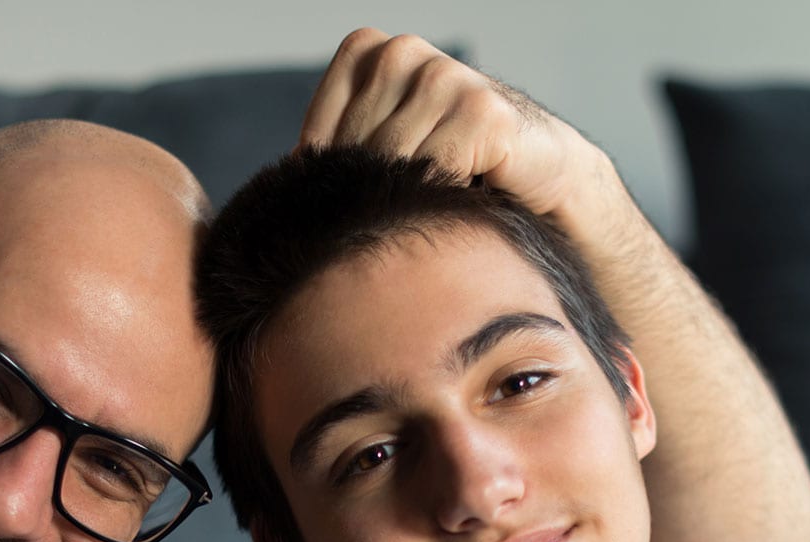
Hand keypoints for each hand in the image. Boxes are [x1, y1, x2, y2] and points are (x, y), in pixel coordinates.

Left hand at [299, 28, 613, 225]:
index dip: (335, 187)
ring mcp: (444, 76)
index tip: (367, 206)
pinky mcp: (482, 110)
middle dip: (371, 199)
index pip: (319, 137)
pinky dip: (443, 200)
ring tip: (432, 212)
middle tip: (402, 221)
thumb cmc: (457, 172)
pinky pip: (435, 172)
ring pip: (392, 167)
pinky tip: (462, 202)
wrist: (540, 178)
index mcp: (368, 54)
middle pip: (354, 155)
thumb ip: (336, 158)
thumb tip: (270, 204)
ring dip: (409, 203)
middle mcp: (403, 53)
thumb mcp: (385, 154)